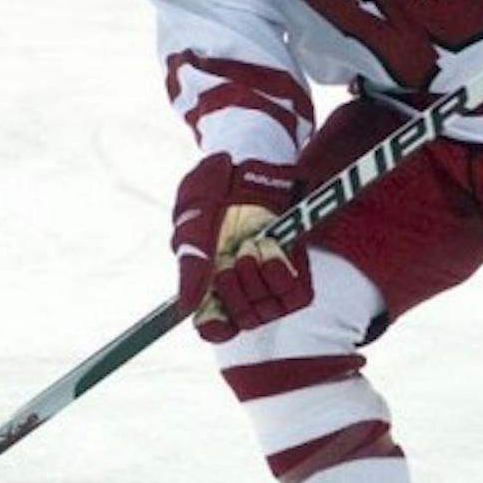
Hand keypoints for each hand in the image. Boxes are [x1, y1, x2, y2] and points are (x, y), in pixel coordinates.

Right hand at [171, 154, 311, 342]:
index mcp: (211, 278)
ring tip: (253, 245)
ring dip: (257, 279)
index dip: (215, 327)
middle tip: (233, 255)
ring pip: (267, 311)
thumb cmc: (217, 183)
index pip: (215, 328)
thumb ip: (191, 261)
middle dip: (236, 291)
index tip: (215, 311)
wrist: (254, 154)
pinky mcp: (297, 266)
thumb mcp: (195, 217)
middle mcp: (243, 283)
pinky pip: (295, 296)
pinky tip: (272, 248)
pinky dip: (281, 274)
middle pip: (241, 321)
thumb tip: (186, 307)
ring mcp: (271, 276)